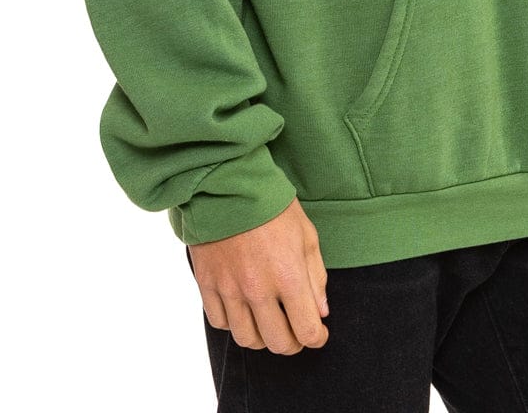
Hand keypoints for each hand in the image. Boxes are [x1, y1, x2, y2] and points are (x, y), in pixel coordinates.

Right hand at [187, 197, 329, 353]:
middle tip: (296, 332)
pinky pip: (220, 322)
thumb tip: (320, 312)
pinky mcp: (207, 283)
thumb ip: (316, 277)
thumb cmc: (272, 205)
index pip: (306, 330)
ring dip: (262, 338)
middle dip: (292, 343)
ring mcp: (230, 288)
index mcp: (288, 275)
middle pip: (277, 343)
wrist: (228, 183)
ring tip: (269, 324)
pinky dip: (233, 324)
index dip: (317, 337)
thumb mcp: (306, 234)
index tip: (318, 332)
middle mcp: (258, 289)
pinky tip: (243, 310)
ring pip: (247, 339)